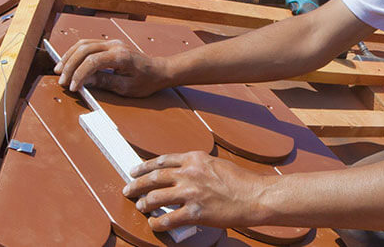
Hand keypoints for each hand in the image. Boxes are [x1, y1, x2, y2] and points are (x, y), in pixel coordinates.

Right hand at [53, 38, 173, 96]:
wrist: (159, 70)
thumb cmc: (146, 81)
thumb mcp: (127, 87)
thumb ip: (105, 82)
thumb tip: (85, 80)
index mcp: (120, 56)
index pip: (92, 62)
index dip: (79, 75)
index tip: (73, 87)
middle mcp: (115, 45)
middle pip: (84, 50)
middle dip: (70, 65)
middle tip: (62, 80)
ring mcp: (112, 43)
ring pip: (83, 44)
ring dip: (69, 57)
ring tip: (59, 70)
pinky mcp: (109, 44)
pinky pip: (87, 44)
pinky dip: (75, 53)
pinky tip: (68, 62)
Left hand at [123, 151, 276, 230]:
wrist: (255, 196)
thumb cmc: (241, 182)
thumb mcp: (216, 164)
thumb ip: (197, 166)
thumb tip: (182, 172)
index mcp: (194, 159)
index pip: (161, 161)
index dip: (144, 167)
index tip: (134, 171)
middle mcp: (189, 173)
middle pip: (153, 178)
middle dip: (136, 185)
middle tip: (127, 190)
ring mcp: (190, 193)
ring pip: (155, 198)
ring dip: (143, 204)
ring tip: (140, 207)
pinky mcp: (195, 212)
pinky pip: (167, 220)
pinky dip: (157, 223)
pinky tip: (153, 225)